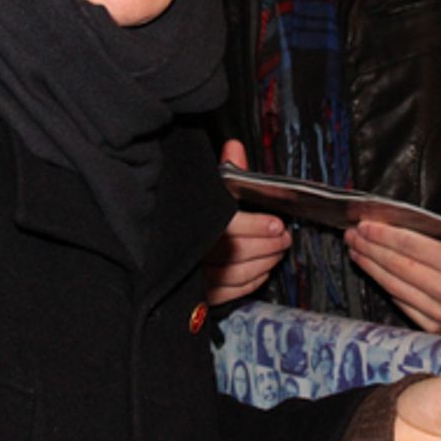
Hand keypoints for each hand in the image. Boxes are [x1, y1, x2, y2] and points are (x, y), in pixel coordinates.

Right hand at [203, 140, 290, 305]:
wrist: (156, 240)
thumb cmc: (187, 210)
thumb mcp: (204, 186)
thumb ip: (223, 169)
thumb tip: (234, 146)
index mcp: (189, 222)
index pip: (226, 228)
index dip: (254, 227)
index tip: (276, 224)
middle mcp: (189, 252)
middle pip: (235, 253)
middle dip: (267, 245)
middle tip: (284, 236)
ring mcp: (193, 277)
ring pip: (235, 274)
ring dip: (264, 263)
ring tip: (278, 249)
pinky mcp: (199, 294)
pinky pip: (230, 293)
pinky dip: (251, 282)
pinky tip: (263, 270)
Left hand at [345, 221, 440, 332]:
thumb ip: (438, 228)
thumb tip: (399, 220)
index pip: (409, 246)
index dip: (382, 234)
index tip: (364, 224)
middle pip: (396, 266)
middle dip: (370, 248)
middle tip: (353, 236)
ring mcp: (440, 313)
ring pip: (394, 286)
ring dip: (371, 267)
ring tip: (357, 251)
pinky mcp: (435, 327)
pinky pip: (402, 303)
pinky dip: (386, 286)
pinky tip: (375, 272)